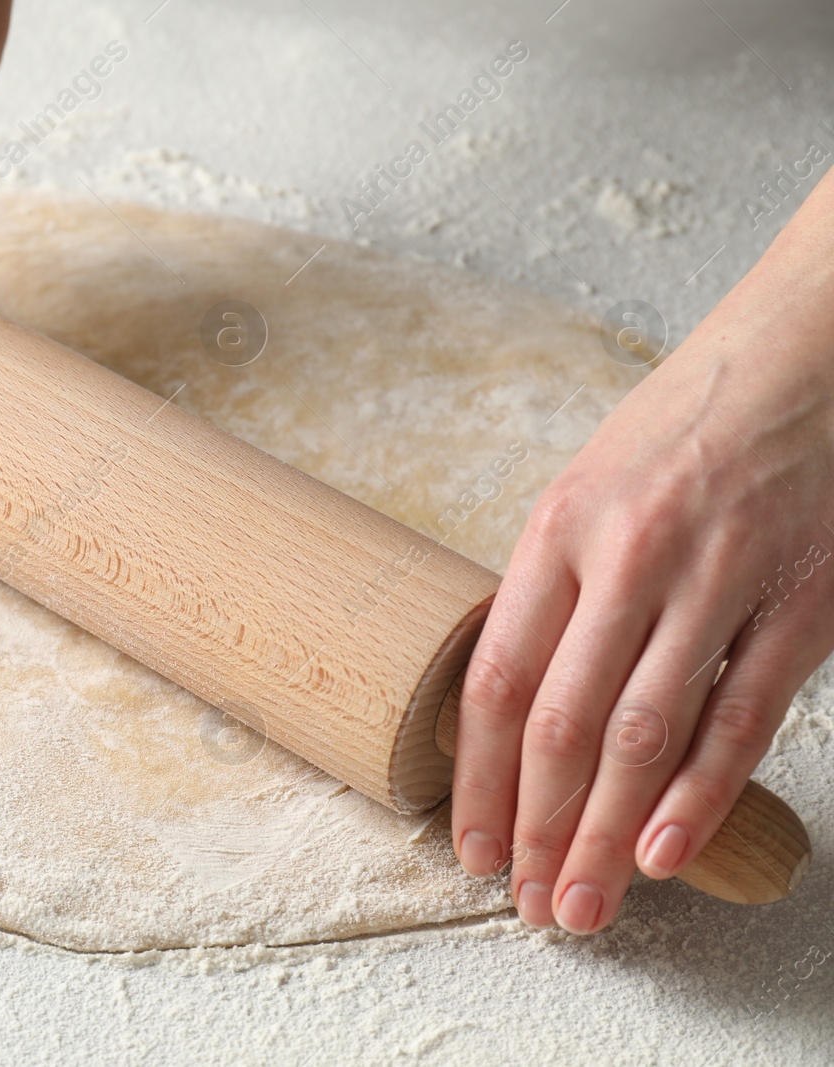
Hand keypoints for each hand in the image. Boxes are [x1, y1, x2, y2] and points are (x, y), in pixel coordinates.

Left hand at [452, 168, 833, 931]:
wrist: (807, 350)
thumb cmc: (685, 426)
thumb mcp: (588, 489)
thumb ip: (556, 591)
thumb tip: (517, 704)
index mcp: (556, 531)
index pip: (495, 683)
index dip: (476, 780)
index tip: (468, 847)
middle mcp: (627, 559)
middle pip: (560, 726)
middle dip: (537, 829)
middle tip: (528, 907)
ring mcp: (718, 579)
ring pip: (641, 734)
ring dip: (604, 833)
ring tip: (582, 906)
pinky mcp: (803, 600)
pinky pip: (741, 713)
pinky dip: (699, 791)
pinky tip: (662, 851)